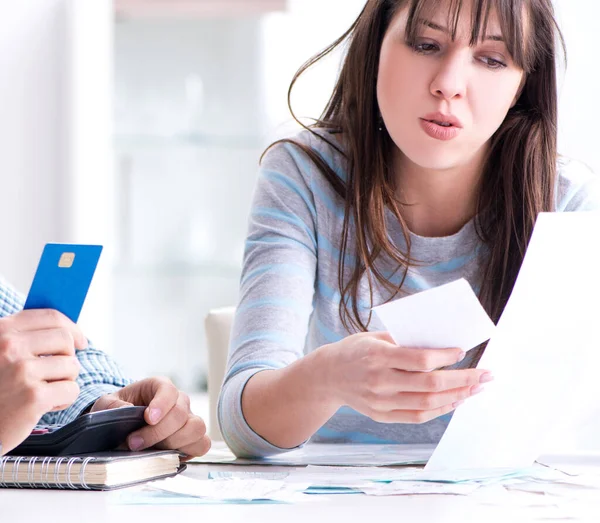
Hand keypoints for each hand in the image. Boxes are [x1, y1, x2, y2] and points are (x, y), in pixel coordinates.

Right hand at [0, 309, 85, 453]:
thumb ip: (23, 336)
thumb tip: (68, 328)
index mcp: (1, 330)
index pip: (50, 316)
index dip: (72, 327)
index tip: (80, 340)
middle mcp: (10, 347)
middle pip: (66, 340)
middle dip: (68, 357)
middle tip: (58, 371)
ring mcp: (22, 371)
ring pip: (72, 366)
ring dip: (64, 381)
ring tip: (43, 391)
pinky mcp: (33, 397)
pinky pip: (71, 390)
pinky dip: (62, 400)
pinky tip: (43, 405)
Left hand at [91, 377, 210, 457]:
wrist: (122, 425)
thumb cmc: (118, 411)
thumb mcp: (106, 404)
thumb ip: (112, 405)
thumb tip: (126, 411)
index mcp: (159, 387)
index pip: (169, 390)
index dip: (161, 404)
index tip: (148, 418)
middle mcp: (179, 401)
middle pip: (181, 413)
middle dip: (158, 432)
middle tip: (134, 443)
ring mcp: (188, 419)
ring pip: (197, 427)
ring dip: (174, 442)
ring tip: (152, 451)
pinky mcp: (191, 439)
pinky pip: (202, 444)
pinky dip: (190, 450)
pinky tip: (168, 454)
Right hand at [321, 331, 492, 423]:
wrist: (327, 376)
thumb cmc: (354, 350)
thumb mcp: (374, 337)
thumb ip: (403, 342)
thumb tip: (440, 344)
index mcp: (377, 356)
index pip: (420, 360)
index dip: (445, 357)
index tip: (462, 351)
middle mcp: (379, 381)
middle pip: (430, 386)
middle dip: (463, 380)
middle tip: (485, 374)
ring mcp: (380, 402)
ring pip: (427, 404)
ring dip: (457, 397)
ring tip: (476, 388)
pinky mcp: (381, 415)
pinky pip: (417, 416)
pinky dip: (440, 410)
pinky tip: (455, 400)